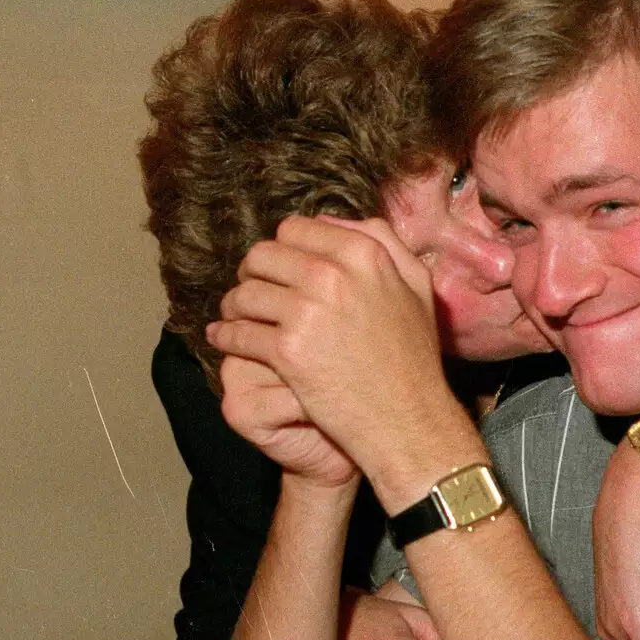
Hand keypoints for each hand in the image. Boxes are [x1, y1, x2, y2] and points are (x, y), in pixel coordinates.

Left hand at [209, 216, 477, 502]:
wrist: (408, 418)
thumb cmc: (413, 356)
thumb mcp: (416, 286)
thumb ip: (382, 241)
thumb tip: (331, 220)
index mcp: (363, 253)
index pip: (296, 229)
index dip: (283, 248)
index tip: (279, 268)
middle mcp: (332, 274)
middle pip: (263, 255)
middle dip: (253, 272)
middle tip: (253, 291)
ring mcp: (307, 312)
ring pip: (245, 293)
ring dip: (235, 305)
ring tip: (236, 316)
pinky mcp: (287, 350)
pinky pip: (238, 332)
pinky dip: (226, 336)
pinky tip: (224, 339)